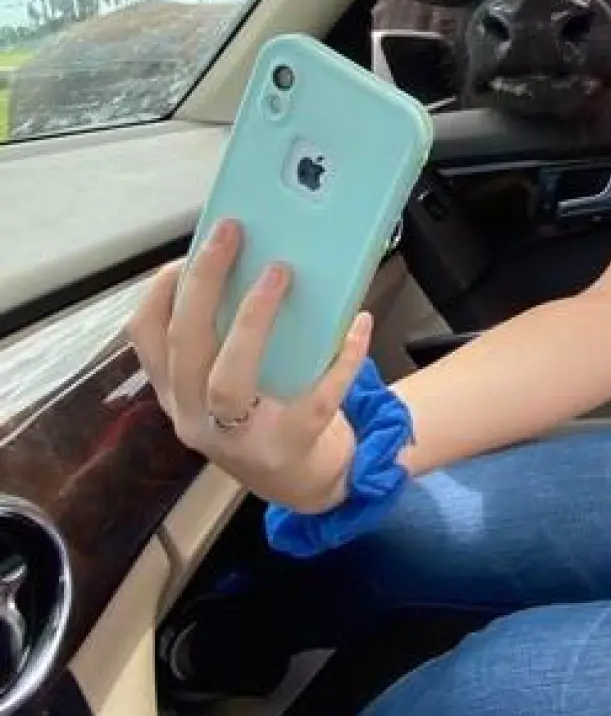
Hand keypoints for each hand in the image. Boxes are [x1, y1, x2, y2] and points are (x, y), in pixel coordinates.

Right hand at [125, 218, 369, 512]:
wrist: (307, 483)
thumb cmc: (268, 414)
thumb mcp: (231, 383)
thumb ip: (228, 339)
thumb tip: (254, 259)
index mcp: (177, 395)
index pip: (146, 341)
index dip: (160, 294)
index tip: (185, 254)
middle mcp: (195, 419)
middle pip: (185, 348)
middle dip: (204, 284)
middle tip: (232, 233)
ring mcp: (239, 440)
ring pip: (228, 380)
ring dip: (251, 320)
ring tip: (281, 272)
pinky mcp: (288, 447)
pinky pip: (315, 397)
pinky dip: (341, 357)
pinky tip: (359, 323)